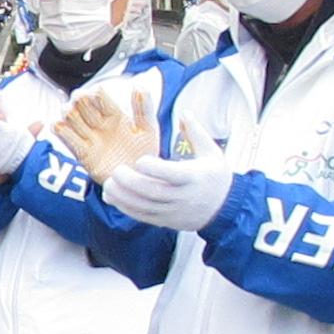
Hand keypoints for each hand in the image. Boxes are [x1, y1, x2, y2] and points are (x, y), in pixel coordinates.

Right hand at [54, 89, 159, 184]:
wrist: (140, 180)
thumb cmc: (146, 154)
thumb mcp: (148, 129)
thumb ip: (144, 108)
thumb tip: (138, 85)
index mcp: (115, 115)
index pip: (99, 96)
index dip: (95, 92)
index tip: (95, 94)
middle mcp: (100, 124)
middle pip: (82, 104)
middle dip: (78, 100)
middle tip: (79, 100)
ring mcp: (90, 138)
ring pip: (72, 118)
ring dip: (68, 112)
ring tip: (69, 112)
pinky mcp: (83, 154)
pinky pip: (67, 139)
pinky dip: (60, 130)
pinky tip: (59, 126)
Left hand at [103, 144, 234, 232]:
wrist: (225, 210)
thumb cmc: (216, 177)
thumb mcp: (212, 153)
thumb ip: (196, 133)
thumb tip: (185, 112)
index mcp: (195, 177)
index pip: (173, 174)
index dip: (155, 168)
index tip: (140, 160)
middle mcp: (183, 196)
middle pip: (155, 192)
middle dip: (132, 183)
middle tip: (116, 171)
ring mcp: (173, 211)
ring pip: (145, 206)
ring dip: (124, 196)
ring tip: (108, 184)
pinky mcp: (166, 221)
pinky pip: (143, 216)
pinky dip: (125, 208)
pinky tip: (111, 197)